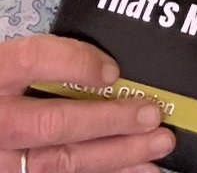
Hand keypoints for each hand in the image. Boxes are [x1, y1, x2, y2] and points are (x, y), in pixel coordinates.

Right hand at [0, 34, 174, 172]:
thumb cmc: (5, 88)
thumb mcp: (16, 63)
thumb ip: (51, 60)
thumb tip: (110, 67)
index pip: (33, 60)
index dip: (76, 64)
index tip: (114, 71)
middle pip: (54, 123)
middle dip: (110, 120)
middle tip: (151, 115)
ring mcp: (4, 159)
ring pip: (61, 161)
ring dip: (116, 154)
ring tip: (156, 145)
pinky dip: (103, 172)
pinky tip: (134, 169)